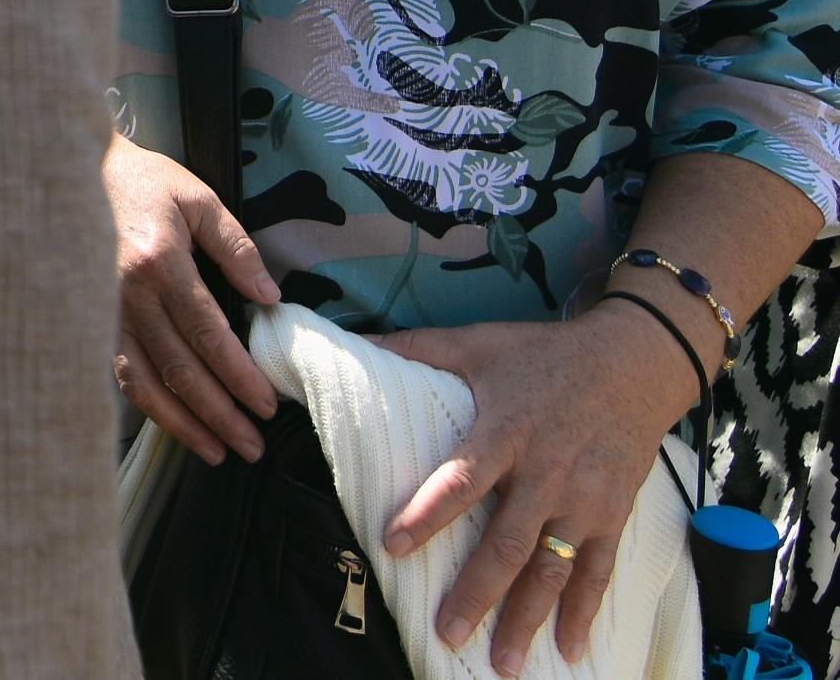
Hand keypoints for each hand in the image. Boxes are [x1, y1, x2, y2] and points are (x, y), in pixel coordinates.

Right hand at [106, 134, 278, 463]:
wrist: (69, 171)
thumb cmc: (141, 182)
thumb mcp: (197, 199)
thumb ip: (236, 247)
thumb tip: (269, 296)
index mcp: (160, 263)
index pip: (209, 335)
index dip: (239, 375)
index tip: (266, 404)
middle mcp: (129, 295)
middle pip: (181, 369)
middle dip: (220, 414)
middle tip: (252, 445)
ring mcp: (104, 311)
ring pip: (147, 382)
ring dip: (184, 423)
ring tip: (217, 451)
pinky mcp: (90, 319)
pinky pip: (120, 372)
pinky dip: (147, 406)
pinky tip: (172, 424)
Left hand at [379, 308, 704, 674]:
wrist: (634, 360)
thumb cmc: (545, 354)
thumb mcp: (478, 342)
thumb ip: (415, 347)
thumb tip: (352, 340)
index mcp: (505, 432)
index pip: (460, 480)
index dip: (427, 515)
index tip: (393, 547)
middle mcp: (546, 473)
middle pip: (508, 544)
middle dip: (476, 594)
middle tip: (446, 634)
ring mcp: (583, 500)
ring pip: (552, 570)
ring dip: (527, 618)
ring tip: (501, 662)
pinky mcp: (613, 515)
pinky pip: (597, 571)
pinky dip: (584, 613)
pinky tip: (570, 650)